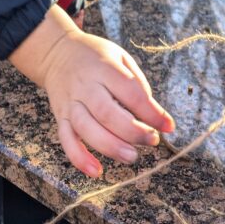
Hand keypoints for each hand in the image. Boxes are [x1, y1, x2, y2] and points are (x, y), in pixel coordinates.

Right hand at [9, 5, 174, 177]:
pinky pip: (66, 140)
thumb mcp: (120, 57)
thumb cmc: (95, 56)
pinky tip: (96, 171)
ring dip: (110, 146)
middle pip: (106, 112)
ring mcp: (71, 102)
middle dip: (132, 131)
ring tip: (131, 156)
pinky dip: (80, 158)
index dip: (151, 111)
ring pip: (86, 128)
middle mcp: (85, 85)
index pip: (130, 91)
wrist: (56, 52)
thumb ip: (136, 83)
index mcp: (104, 67)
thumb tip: (153, 114)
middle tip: (152, 140)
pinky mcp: (61, 116)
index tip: (167, 125)